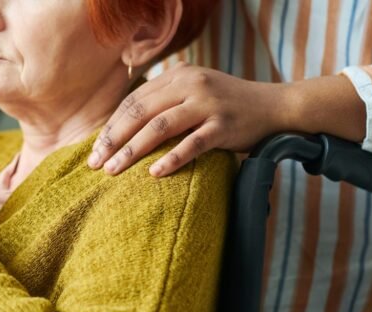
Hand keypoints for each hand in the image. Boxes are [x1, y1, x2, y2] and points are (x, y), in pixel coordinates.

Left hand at [89, 64, 366, 176]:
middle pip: (140, 112)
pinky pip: (192, 144)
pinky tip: (154, 174)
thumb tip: (128, 127)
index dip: (111, 126)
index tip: (95, 149)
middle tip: (95, 164)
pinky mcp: (224, 125)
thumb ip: (167, 103)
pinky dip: (172, 159)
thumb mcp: (195, 95)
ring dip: (133, 151)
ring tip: (114, 171)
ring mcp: (208, 104)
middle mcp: (190, 85)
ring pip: (160, 128)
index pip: (134, 101)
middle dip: (114, 140)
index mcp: (178, 77)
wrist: (275, 107)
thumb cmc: (229, 108)